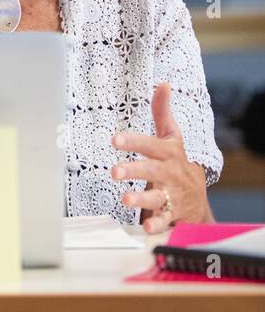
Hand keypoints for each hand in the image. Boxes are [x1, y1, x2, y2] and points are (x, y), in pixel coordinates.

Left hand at [110, 82, 210, 233]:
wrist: (197, 198)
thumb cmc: (177, 162)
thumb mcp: (172, 137)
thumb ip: (162, 113)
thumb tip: (162, 84)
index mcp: (168, 153)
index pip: (150, 144)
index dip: (133, 141)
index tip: (114, 139)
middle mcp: (169, 173)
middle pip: (151, 171)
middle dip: (134, 171)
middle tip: (114, 172)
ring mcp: (171, 195)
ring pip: (156, 197)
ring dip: (141, 199)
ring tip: (125, 200)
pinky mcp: (171, 214)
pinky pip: (164, 221)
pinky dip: (156, 225)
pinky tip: (145, 227)